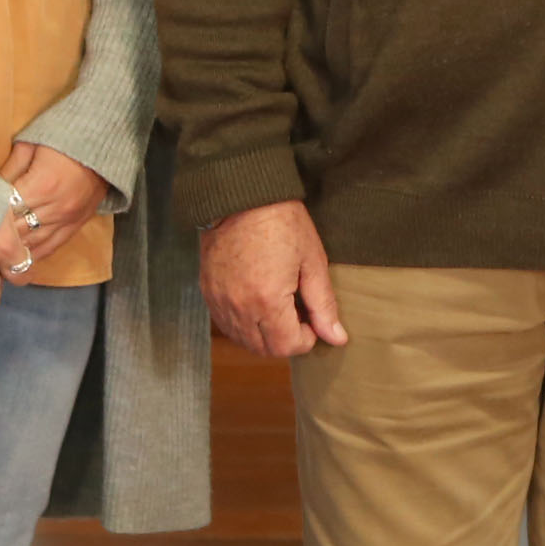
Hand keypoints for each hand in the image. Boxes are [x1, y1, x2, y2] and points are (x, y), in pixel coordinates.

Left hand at [0, 142, 110, 261]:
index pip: (5, 212)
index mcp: (41, 186)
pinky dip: (31, 255)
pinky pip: (50, 249)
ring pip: (31, 246)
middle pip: (15, 234)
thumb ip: (7, 170)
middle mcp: (55, 209)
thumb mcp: (30, 145)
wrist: (106, 143)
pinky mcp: (76, 226)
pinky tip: (16, 259)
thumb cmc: (64, 139)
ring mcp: (67, 220)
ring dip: (10, 252)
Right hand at [198, 200, 348, 356]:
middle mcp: (238, 307)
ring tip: (278, 307)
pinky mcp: (207, 292)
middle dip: (285, 340)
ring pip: (243, 340)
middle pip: (263, 349)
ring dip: (264, 334)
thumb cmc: (283, 223)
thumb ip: (323, 305)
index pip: (285, 347)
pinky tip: (257, 303)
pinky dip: (243, 324)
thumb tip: (338, 338)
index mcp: (267, 301)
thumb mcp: (313, 261)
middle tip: (297, 314)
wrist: (243, 196)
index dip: (305, 339)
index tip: (312, 319)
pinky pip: (225, 324)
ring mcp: (218, 301)